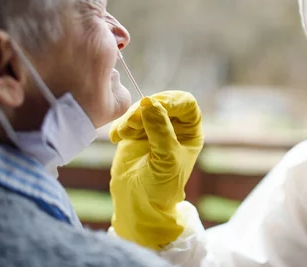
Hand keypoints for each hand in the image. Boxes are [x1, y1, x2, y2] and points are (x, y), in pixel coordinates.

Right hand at [109, 91, 203, 249]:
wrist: (137, 205)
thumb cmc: (160, 187)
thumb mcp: (166, 159)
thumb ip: (160, 130)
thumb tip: (149, 102)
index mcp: (190, 132)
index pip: (186, 103)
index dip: (171, 100)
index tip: (152, 106)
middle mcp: (174, 127)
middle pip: (162, 102)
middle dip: (145, 109)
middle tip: (131, 122)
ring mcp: (154, 128)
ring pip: (143, 108)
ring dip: (131, 117)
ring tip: (123, 134)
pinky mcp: (135, 133)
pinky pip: (127, 118)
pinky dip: (121, 124)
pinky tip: (116, 137)